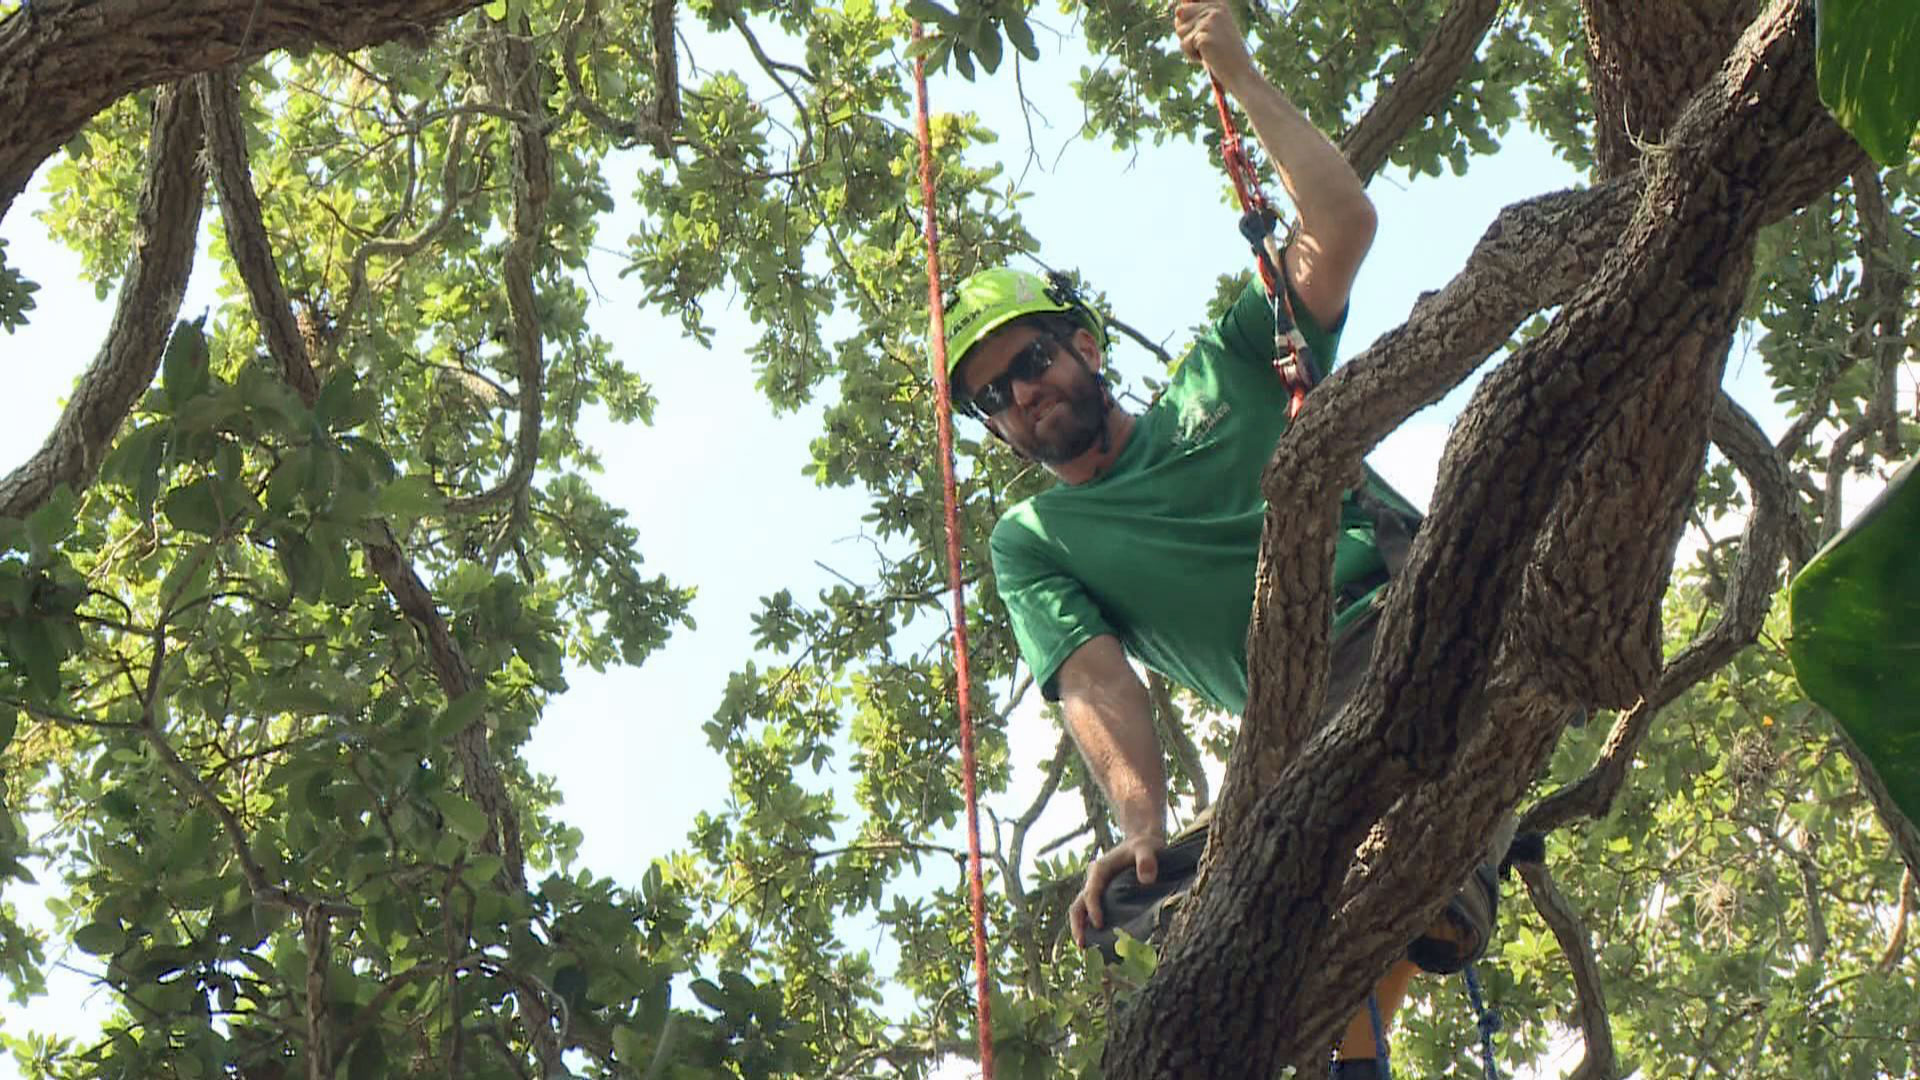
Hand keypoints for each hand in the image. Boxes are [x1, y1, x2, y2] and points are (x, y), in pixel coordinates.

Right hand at [1070, 832, 1165, 946]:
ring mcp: (1097, 891)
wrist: (1143, 843)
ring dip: (1082, 930)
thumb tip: (1146, 879)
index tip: (1099, 924)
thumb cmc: (1145, 846)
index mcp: (1099, 870)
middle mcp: (1093, 882)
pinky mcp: (1104, 899)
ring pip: (1081, 913)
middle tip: (1082, 946)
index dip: (1093, 909)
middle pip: (1078, 906)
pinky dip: (1092, 929)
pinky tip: (1101, 946)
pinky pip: (1092, 915)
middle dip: (1078, 926)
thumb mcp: (1148, 848)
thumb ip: (1146, 860)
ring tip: (1088, 952)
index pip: (1091, 892)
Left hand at [1172, 0, 1253, 81]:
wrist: (1240, 73)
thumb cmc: (1224, 54)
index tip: (1193, 24)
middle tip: (1205, 43)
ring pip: (1180, 31)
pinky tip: (1208, 57)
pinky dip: (1192, 56)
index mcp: (1218, 4)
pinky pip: (1184, 45)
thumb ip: (1194, 18)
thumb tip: (1177, 11)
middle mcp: (1215, 8)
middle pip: (1180, 16)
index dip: (1185, 15)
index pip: (1188, 3)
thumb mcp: (1211, 30)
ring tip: (1208, 50)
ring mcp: (1210, 21)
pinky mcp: (1204, 35)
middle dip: (1187, 33)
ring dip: (1189, 46)